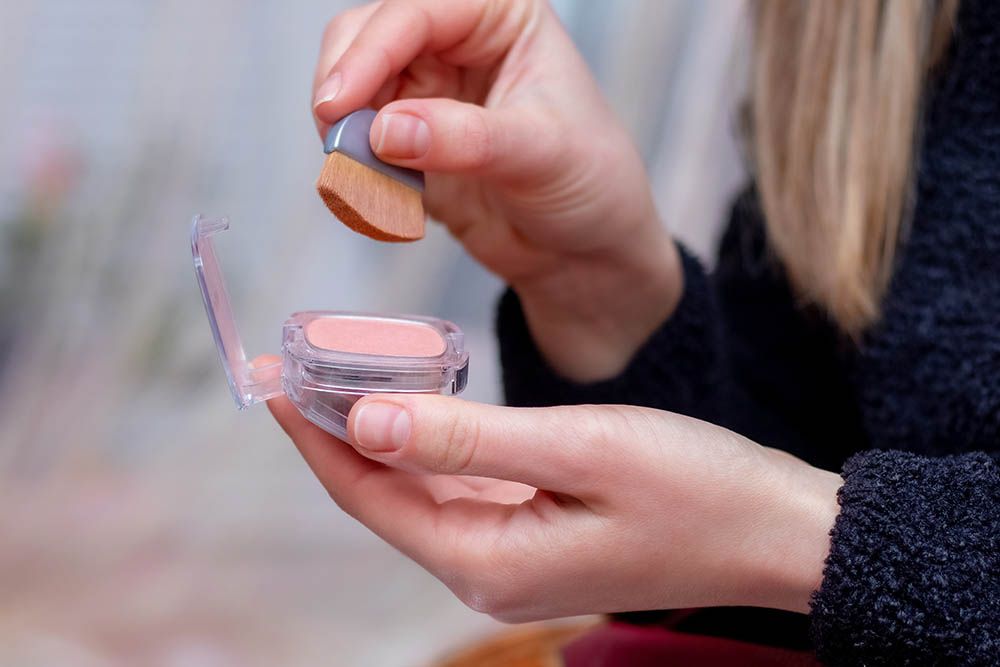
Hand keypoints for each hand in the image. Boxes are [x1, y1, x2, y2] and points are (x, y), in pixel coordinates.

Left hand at [263, 372, 840, 620]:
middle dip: (334, 432)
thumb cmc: (696, 488)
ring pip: (417, 492)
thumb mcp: (580, 447)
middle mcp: (488, 570)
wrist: (775, 530)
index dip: (314, 435)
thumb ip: (468, 437)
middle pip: (384, 496)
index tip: (272, 378)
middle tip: (296, 364)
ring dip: (377, 437)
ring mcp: (513, 558)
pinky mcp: (537, 536)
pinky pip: (459, 492)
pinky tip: (415, 408)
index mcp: (488, 560)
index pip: (369, 494)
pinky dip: (428, 447)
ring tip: (340, 375)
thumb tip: (365, 420)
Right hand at [312, 0, 682, 380]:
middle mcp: (458, 45)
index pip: (417, 12)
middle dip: (345, 87)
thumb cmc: (591, 181)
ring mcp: (428, 94)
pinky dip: (357, 170)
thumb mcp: (541, 154)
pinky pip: (359, 145)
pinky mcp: (409, 144)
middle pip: (365, 37)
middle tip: (339, 141)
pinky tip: (385, 201)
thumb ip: (466, 138)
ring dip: (346, 134)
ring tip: (367, 179)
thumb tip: (387, 130)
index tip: (340, 104)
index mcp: (500, 17)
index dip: (370, 53)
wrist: (583, 252)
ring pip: (352, 90)